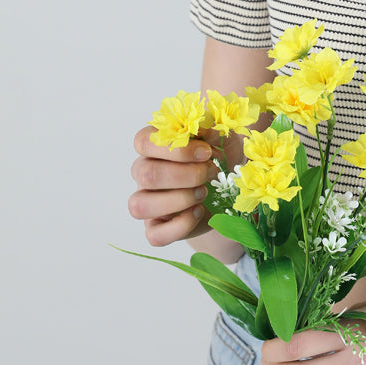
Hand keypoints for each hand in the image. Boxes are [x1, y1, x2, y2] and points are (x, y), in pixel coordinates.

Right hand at [128, 125, 217, 245]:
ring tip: (203, 193)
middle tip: (210, 172)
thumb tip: (204, 129)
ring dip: (178, 200)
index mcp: (153, 147)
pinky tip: (199, 212)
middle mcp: (143, 173)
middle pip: (146, 174)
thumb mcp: (220, 138)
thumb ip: (211, 130)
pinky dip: (181, 225)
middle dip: (184, 175)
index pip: (144, 142)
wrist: (227, 188)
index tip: (205, 152)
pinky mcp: (156, 228)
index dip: (175, 149)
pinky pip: (155, 235)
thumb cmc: (216, 158)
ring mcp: (147, 202)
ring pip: (139, 205)